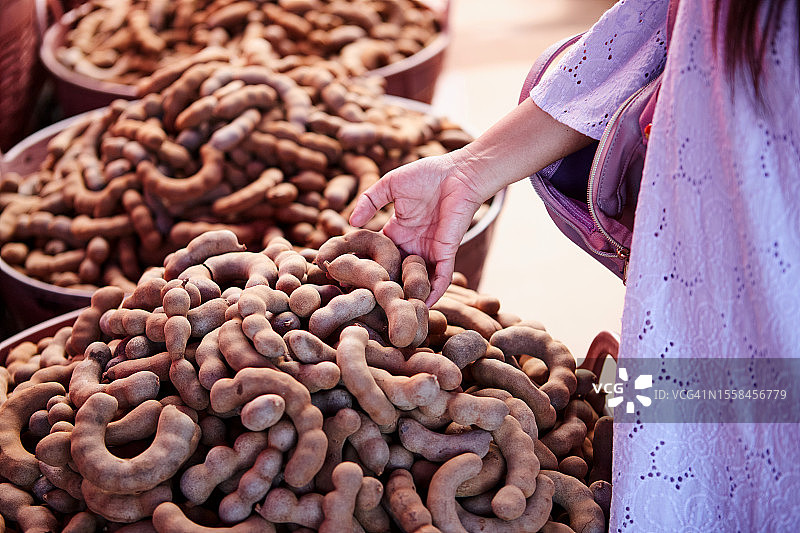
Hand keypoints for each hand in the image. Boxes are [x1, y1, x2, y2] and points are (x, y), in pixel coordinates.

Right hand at [349, 150, 485, 305]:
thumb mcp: (390, 185)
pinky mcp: (446, 253)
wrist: (459, 173)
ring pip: (417, 279)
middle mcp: (412, 245)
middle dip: (384, 287)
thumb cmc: (427, 174)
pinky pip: (441, 278)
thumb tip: (351, 222)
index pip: (378, 253)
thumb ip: (369, 201)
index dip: (366, 265)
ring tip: (392, 311)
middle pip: (395, 272)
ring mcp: (430, 251)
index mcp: (398, 231)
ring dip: (408, 294)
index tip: (348, 278)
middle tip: (366, 302)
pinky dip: (433, 292)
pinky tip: (421, 306)